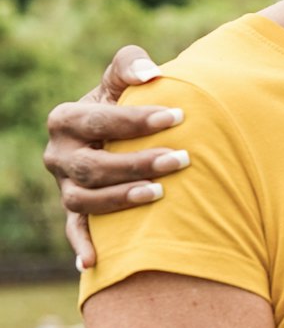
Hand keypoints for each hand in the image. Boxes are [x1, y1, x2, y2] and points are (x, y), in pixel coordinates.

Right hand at [42, 45, 187, 268]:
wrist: (117, 135)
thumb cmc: (125, 103)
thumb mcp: (122, 81)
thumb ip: (131, 65)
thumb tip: (151, 73)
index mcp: (65, 119)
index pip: (98, 120)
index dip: (137, 119)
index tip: (178, 116)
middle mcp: (59, 156)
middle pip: (92, 165)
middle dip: (137, 162)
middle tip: (181, 158)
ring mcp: (65, 187)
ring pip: (84, 201)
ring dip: (120, 199)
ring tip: (159, 193)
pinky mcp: (75, 212)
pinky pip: (75, 232)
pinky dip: (81, 247)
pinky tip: (93, 262)